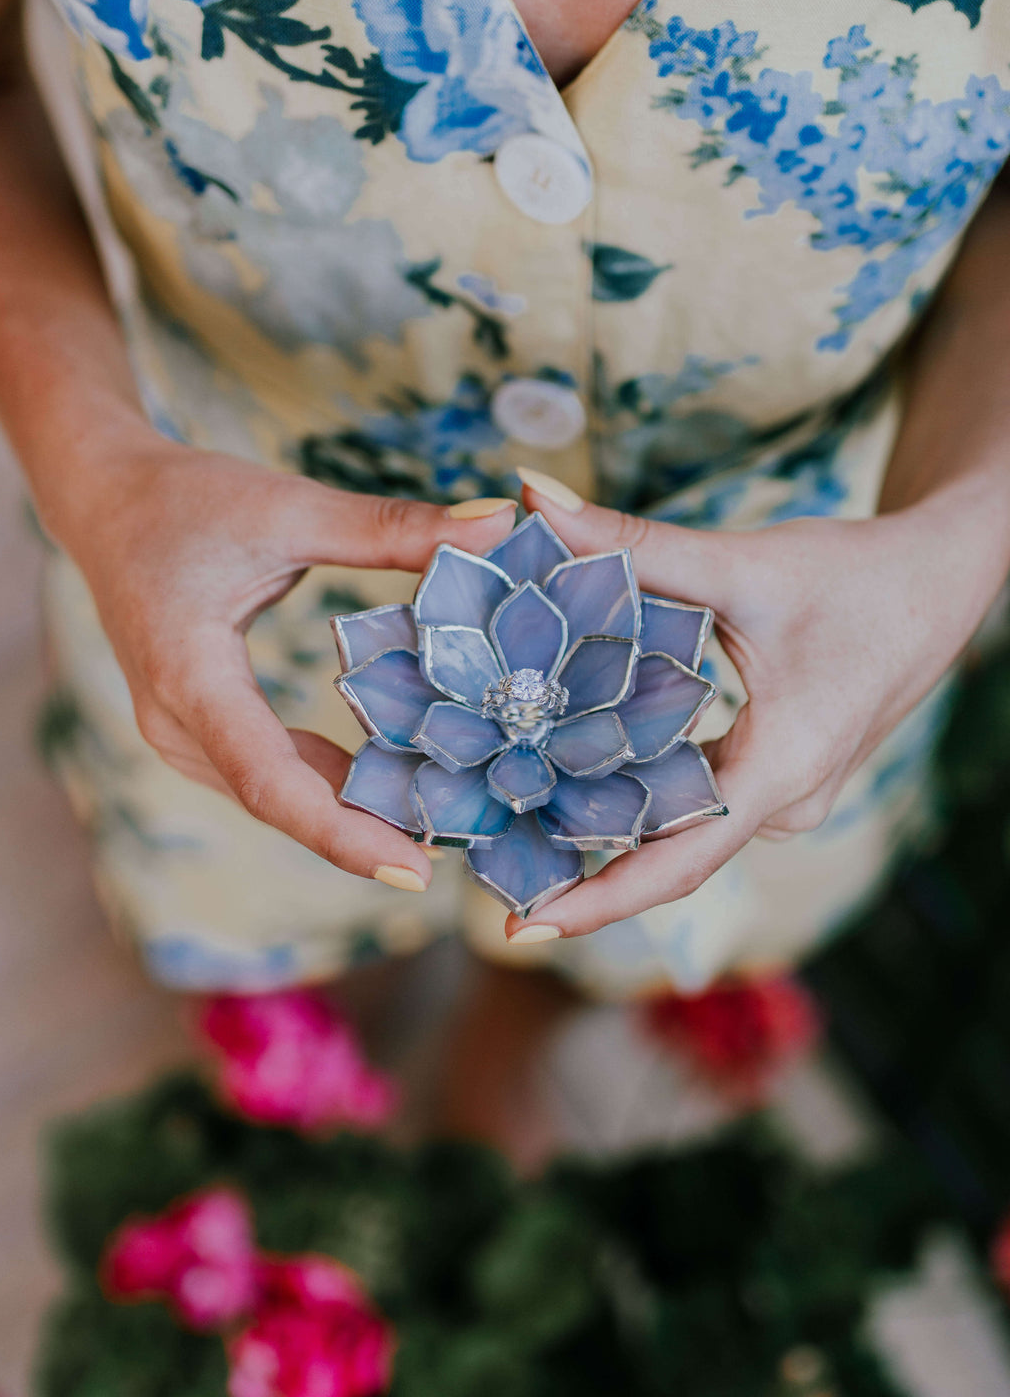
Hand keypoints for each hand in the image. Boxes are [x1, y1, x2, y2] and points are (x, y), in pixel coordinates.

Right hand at [63, 434, 515, 889]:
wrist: (108, 499)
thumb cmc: (189, 499)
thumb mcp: (291, 508)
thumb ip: (392, 526)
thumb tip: (497, 522)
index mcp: (190, 675)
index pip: (271, 780)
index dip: (343, 834)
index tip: (412, 872)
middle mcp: (176, 723)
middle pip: (278, 801)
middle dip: (365, 834)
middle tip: (459, 854)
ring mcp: (180, 734)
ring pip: (273, 795)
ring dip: (350, 814)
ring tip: (440, 827)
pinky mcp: (196, 730)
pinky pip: (267, 773)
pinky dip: (327, 785)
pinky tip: (391, 785)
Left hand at [506, 473, 1001, 940]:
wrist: (941, 579)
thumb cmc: (859, 576)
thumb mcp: (742, 563)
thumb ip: (633, 541)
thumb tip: (532, 500)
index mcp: (781, 771)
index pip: (676, 863)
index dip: (598, 902)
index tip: (522, 929)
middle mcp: (784, 803)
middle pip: (668, 856)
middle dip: (579, 868)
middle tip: (487, 871)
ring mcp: (786, 795)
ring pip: (681, 828)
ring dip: (605, 825)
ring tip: (511, 828)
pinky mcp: (779, 773)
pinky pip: (700, 800)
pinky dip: (639, 788)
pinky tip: (574, 770)